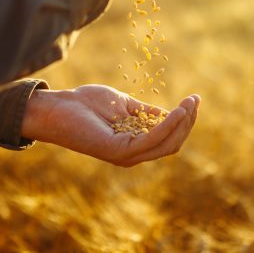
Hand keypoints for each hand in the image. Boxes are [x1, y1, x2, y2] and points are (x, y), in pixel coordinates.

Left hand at [21, 85, 199, 166]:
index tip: (194, 99)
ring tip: (189, 104)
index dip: (185, 120)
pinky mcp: (118, 151)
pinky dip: (167, 126)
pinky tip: (176, 111)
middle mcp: (132, 154)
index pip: (169, 139)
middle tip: (195, 100)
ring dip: (182, 123)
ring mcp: (126, 155)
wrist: (58, 107)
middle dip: (188, 122)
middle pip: (172, 144)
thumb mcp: (125, 106)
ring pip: (166, 144)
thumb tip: (172, 112)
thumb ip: (146, 112)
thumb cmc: (86, 104)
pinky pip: (151, 139)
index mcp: (134, 144)